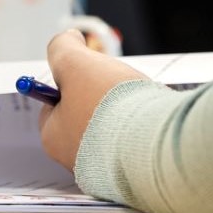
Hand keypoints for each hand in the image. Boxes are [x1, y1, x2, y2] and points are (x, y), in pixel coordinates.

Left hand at [39, 30, 148, 170]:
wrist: (158, 145)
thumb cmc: (110, 106)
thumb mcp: (75, 63)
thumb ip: (63, 48)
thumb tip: (67, 39)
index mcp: (54, 139)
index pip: (55, 103)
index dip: (73, 82)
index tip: (90, 74)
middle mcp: (74, 160)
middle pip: (84, 114)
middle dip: (103, 95)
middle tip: (117, 87)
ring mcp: (105, 169)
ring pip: (112, 126)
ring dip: (126, 109)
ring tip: (138, 104)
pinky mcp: (133, 173)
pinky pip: (134, 141)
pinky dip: (143, 126)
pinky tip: (152, 120)